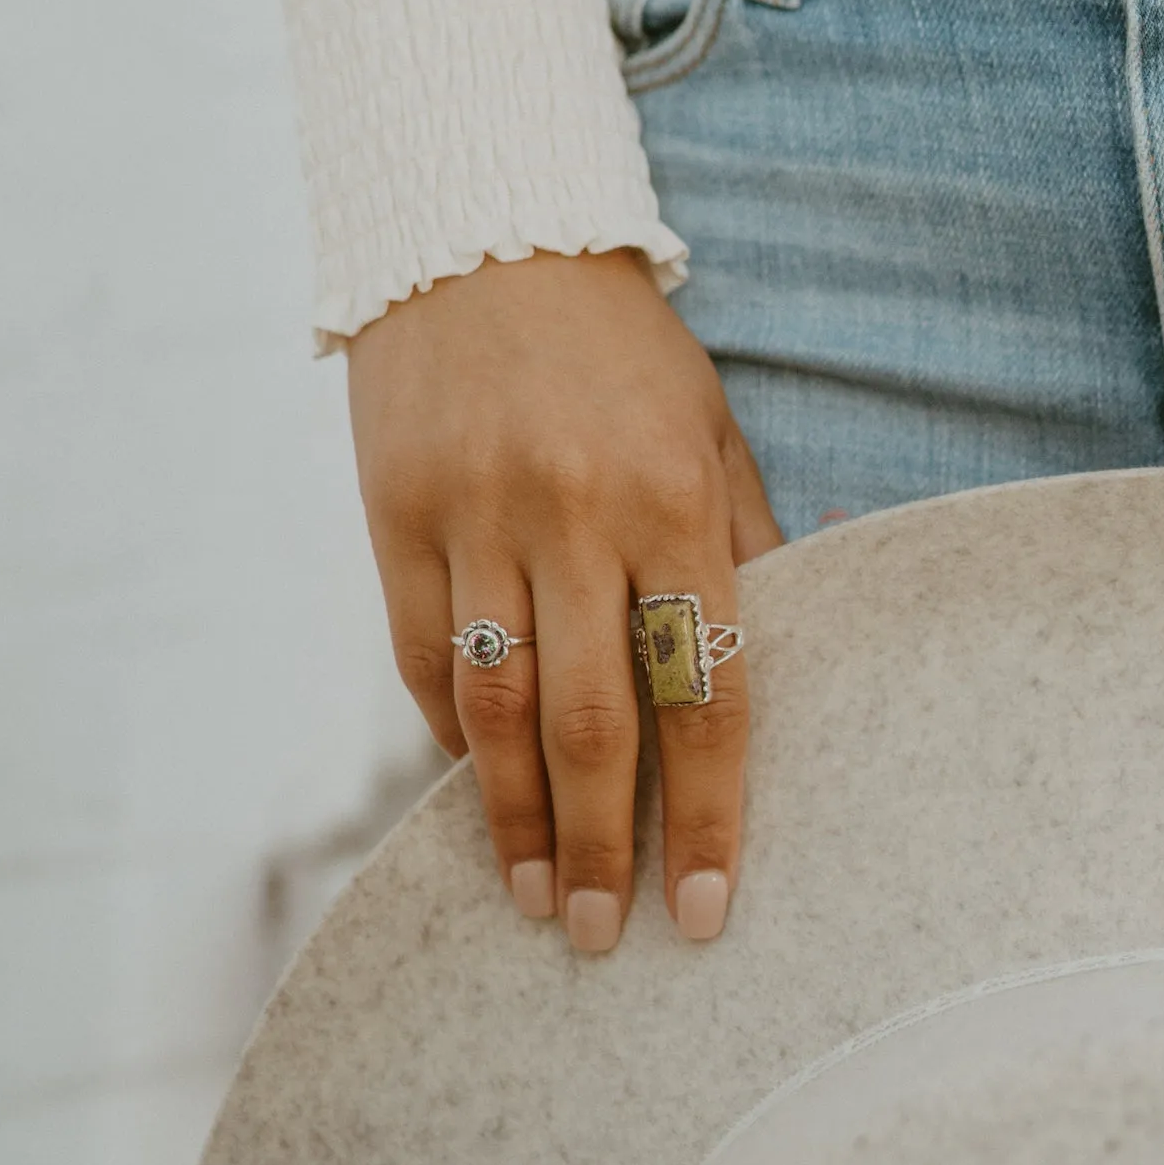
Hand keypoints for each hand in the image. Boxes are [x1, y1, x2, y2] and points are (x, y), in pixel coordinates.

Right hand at [347, 250, 781, 949]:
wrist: (480, 229)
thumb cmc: (622, 348)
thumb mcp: (710, 429)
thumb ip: (739, 548)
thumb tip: (769, 666)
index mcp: (673, 499)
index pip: (703, 688)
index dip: (705, 811)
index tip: (704, 906)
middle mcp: (573, 516)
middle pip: (589, 722)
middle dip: (600, 846)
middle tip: (607, 935)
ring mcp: (473, 518)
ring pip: (493, 707)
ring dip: (512, 821)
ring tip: (534, 899)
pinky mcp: (394, 516)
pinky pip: (425, 657)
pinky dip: (453, 735)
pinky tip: (476, 791)